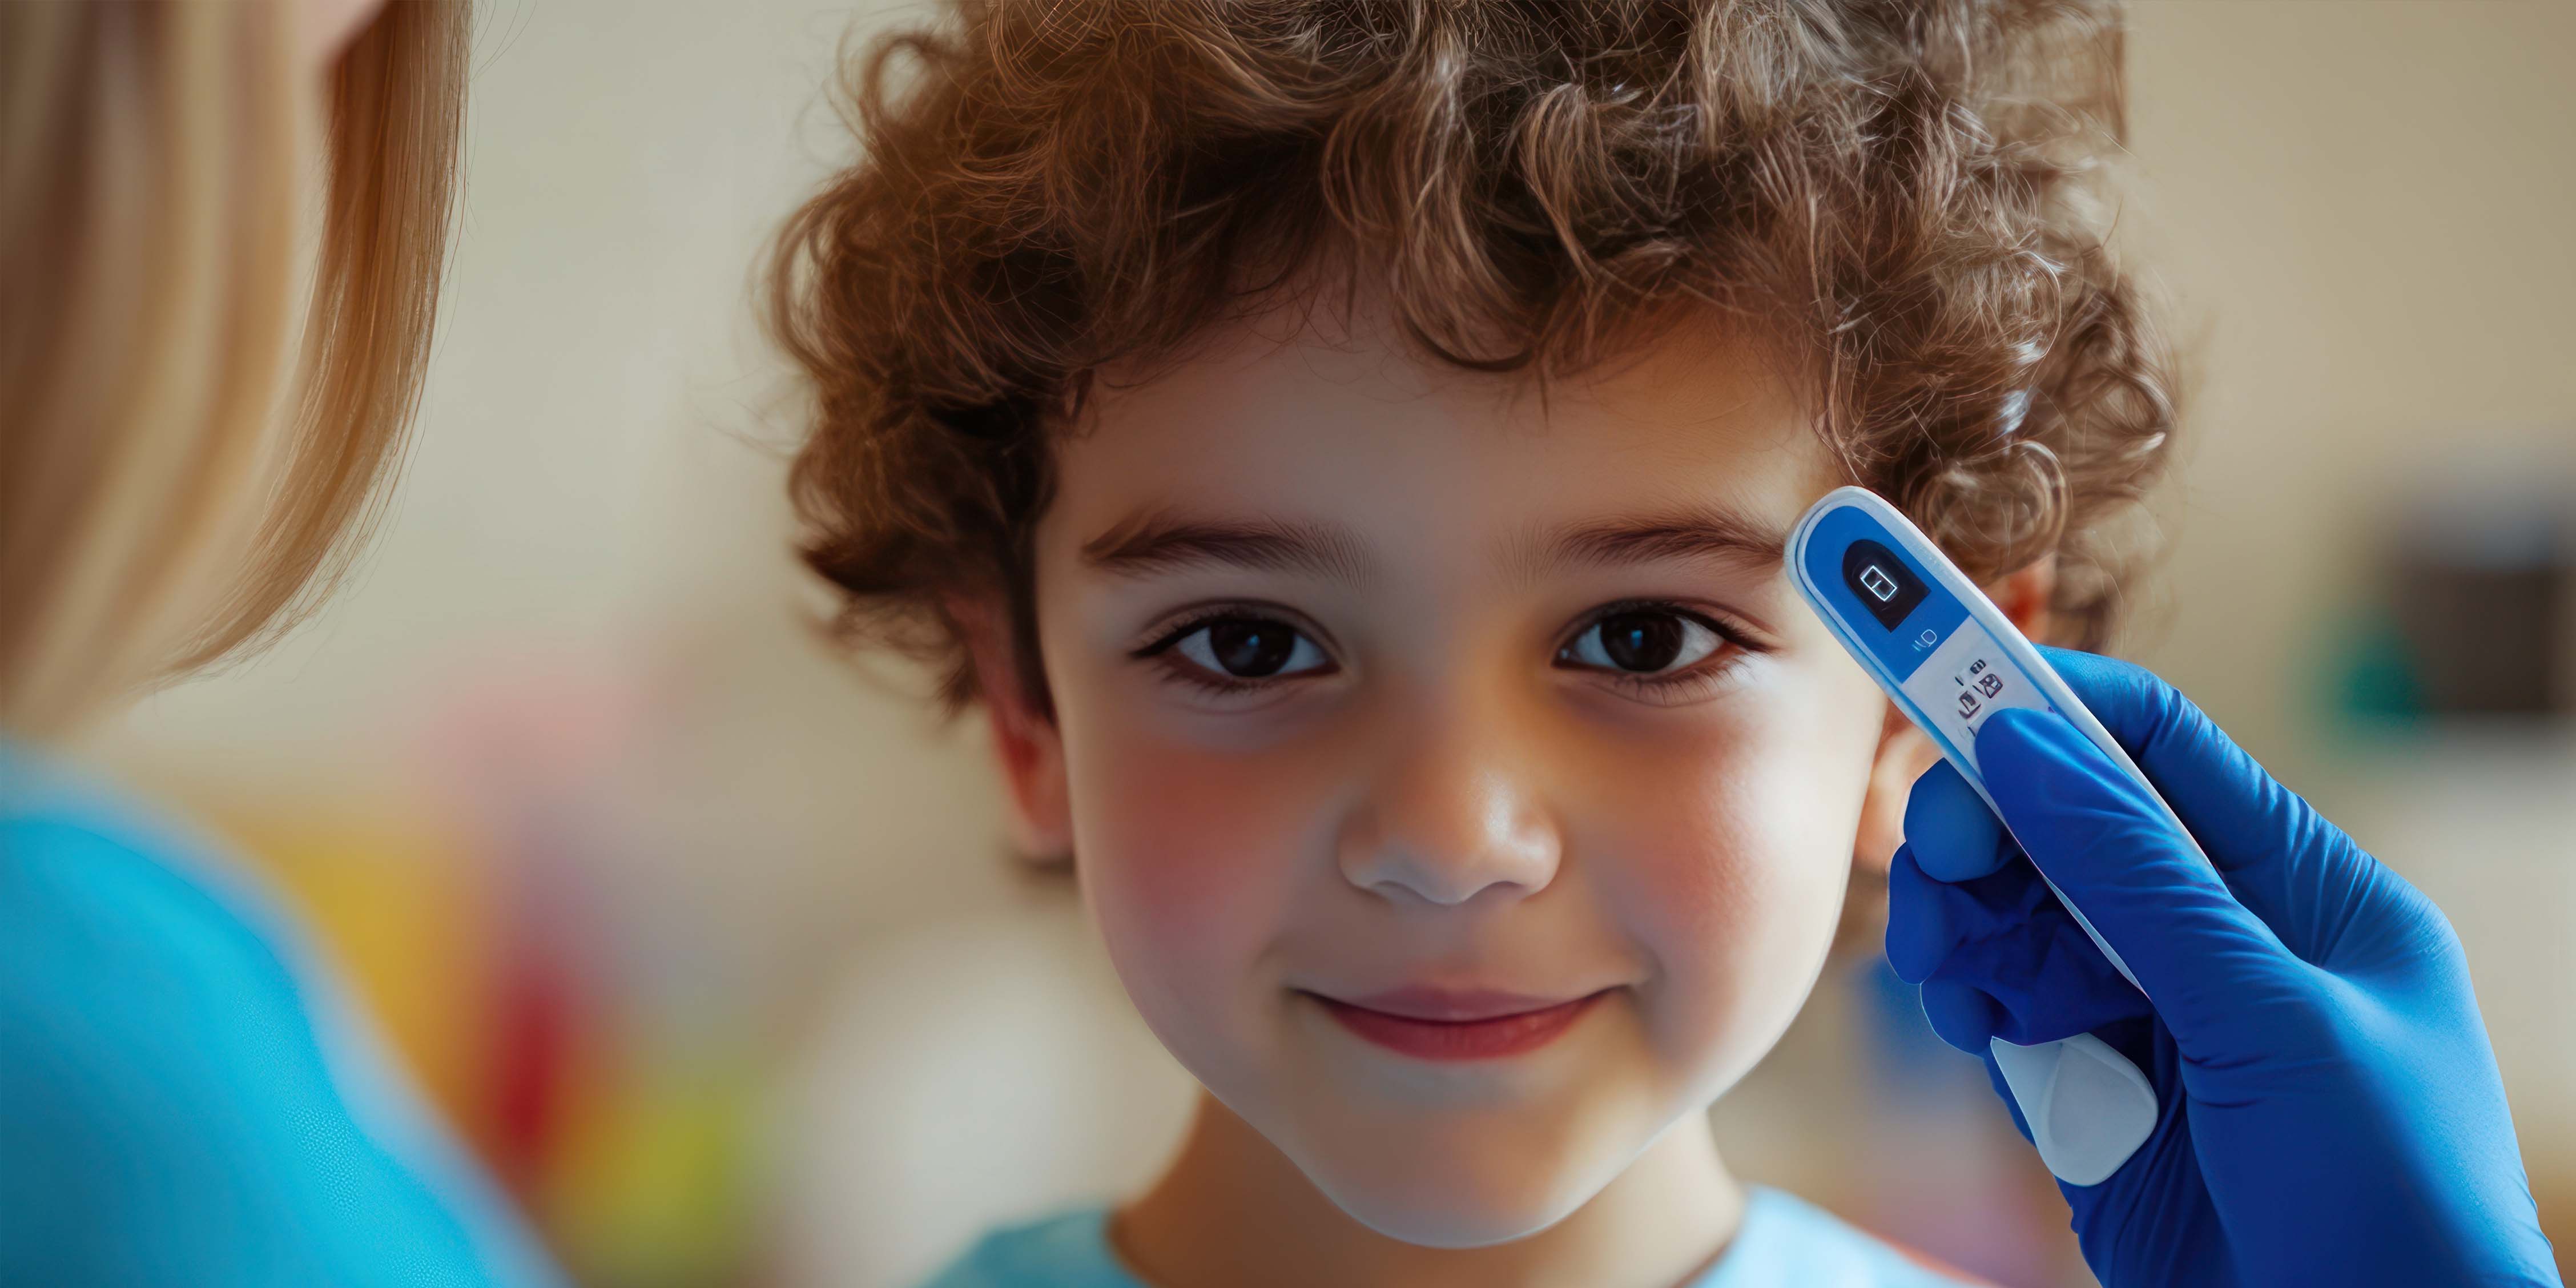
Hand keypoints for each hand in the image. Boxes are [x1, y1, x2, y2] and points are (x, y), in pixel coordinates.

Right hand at [1885, 647, 2560, 1286]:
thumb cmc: (2393, 1203)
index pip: (2160, 755)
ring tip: (1945, 967)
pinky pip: (2008, 1021)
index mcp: (2306, 896)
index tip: (1942, 679)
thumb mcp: (2274, 1021)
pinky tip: (1970, 1026)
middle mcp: (2224, 945)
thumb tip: (2029, 742)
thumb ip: (2142, 882)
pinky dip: (1975, 1010)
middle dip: (1988, 832)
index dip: (2051, 710)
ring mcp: (2157, 1024)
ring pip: (2021, 926)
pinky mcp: (2099, 1103)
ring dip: (1969, 929)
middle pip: (2065, 834)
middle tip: (1933, 857)